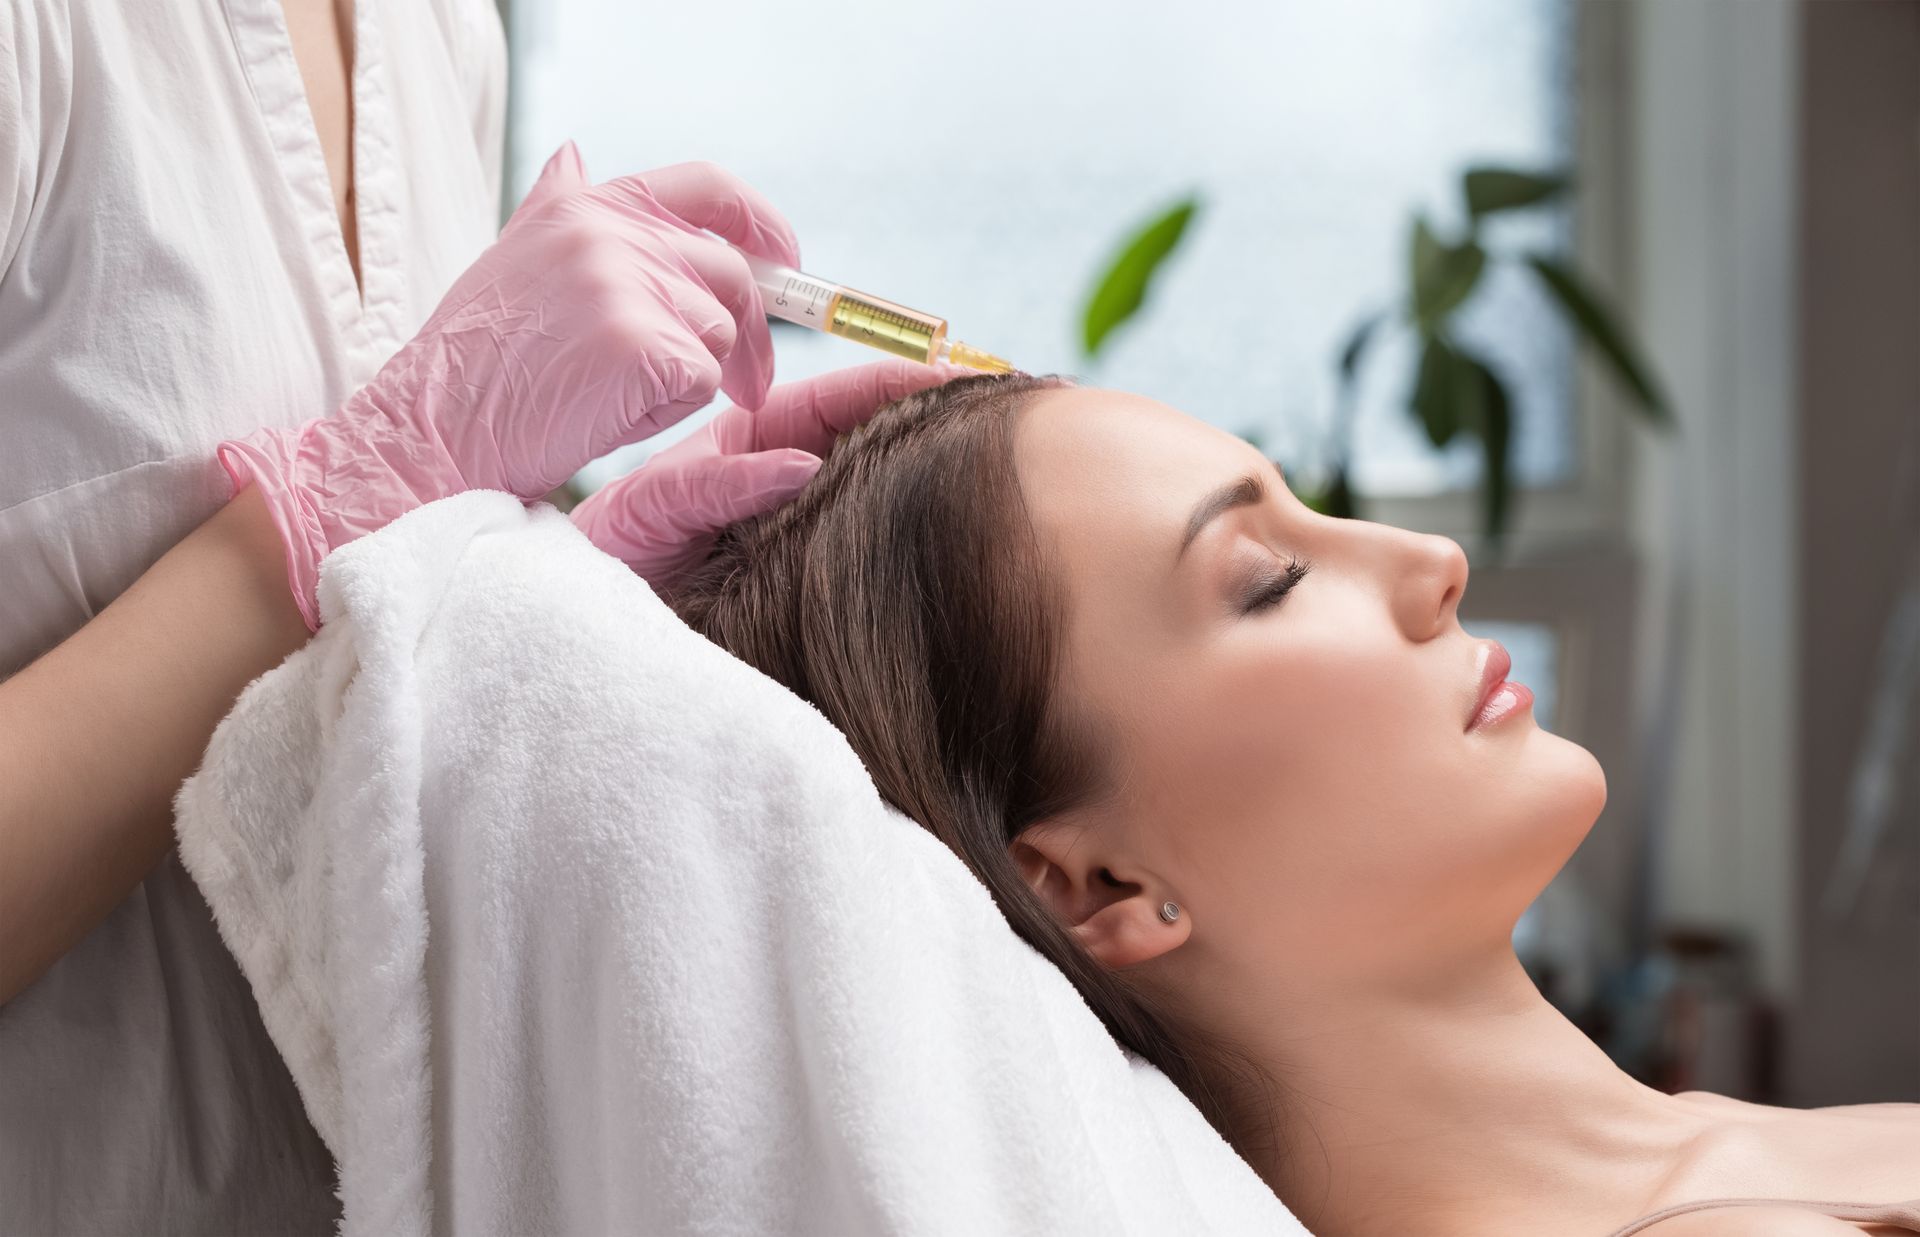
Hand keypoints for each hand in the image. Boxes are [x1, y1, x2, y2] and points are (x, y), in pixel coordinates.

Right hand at [218, 142, 798, 628]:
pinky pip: (703, 383)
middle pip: (731, 275)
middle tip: (749, 385)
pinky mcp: (644, 347)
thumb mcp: (512, 257)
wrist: (435, 428)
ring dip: (688, 377)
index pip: (707, 188)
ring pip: (718, 335)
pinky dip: (670, 409)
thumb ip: (560, 207)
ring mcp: (628, 286)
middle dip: (752, 336)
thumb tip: (576, 155)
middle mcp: (611, 233)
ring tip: (613, 394)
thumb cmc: (475, 361)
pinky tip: (610, 415)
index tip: (786, 260)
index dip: (761, 223)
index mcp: (587, 206)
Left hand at [570, 359, 967, 588]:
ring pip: (869, 482)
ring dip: (920, 470)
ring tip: (981, 458)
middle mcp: (783, 474)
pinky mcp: (801, 570)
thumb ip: (717, 483)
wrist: (586, 612)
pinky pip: (853, 542)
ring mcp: (796, 518)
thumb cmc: (614, 549)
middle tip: (987, 411)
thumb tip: (800, 468)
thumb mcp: (654, 507)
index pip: (834, 399)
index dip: (891, 381)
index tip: (947, 373)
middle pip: (868, 435)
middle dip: (925, 419)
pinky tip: (933, 523)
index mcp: (751, 440)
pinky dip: (892, 526)